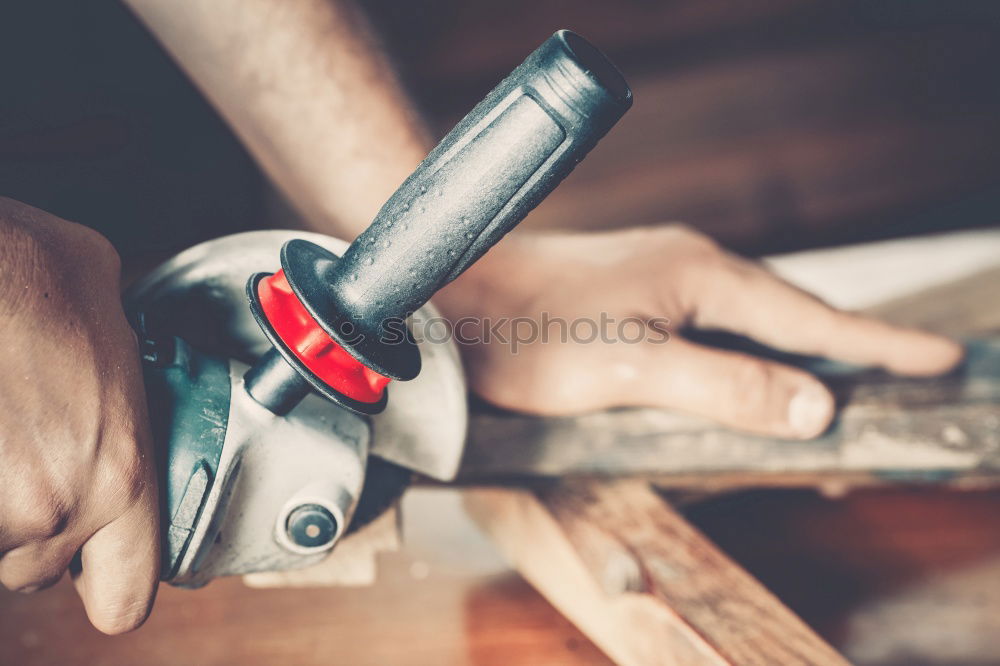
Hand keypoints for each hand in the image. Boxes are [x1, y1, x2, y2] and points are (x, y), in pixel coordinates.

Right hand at [0, 198, 158, 633]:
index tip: (104, 563)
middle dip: (37, 531)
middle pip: (39, 571)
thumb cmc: (30, 275)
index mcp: (120, 474)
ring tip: (4, 434)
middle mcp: (57, 510)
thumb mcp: (114, 318)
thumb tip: (123, 350)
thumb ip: (127, 369)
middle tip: (32, 466)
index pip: (129, 597)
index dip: (114, 584)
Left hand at [436, 225, 962, 437]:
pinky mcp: (639, 292)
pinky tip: (749, 367)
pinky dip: (749, 347)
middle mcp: (692, 265)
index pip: (812, 317)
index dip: (877, 344)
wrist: (456, 293)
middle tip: (904, 374)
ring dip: (798, 348)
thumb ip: (724, 387)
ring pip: (752, 316)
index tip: (937, 358)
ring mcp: (664, 274)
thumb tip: (815, 405)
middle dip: (849, 348)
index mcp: (703, 276)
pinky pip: (716, 319)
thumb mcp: (632, 368)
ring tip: (840, 380)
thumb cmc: (532, 331)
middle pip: (791, 312)